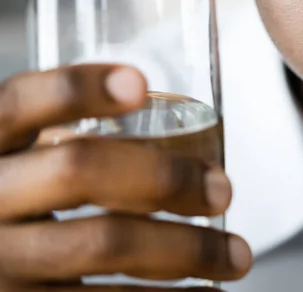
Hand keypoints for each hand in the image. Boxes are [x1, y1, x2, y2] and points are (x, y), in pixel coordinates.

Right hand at [0, 64, 251, 290]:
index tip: (141, 84)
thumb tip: (172, 129)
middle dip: (164, 176)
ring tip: (235, 256)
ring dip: (186, 249)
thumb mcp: (29, 171)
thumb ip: (71, 149)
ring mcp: (1, 261)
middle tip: (222, 190)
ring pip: (102, 243)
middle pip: (77, 169)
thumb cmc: (26, 211)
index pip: (22, 103)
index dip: (78, 88)